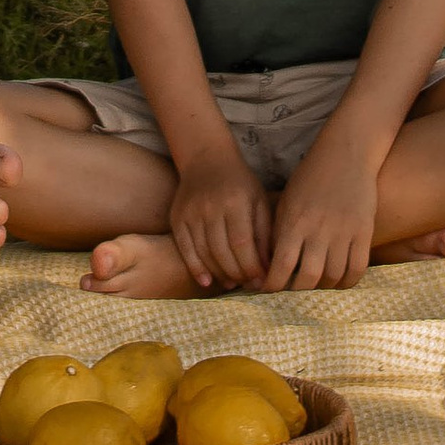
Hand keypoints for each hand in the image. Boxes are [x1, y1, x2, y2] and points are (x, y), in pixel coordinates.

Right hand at [168, 147, 272, 290]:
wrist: (206, 159)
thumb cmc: (239, 184)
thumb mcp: (259, 201)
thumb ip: (263, 235)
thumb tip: (267, 270)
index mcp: (235, 201)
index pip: (242, 243)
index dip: (251, 267)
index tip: (261, 282)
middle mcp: (210, 207)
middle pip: (222, 252)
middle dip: (237, 274)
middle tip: (248, 285)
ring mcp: (191, 212)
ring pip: (204, 253)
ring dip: (219, 274)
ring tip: (232, 283)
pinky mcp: (177, 218)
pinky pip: (185, 248)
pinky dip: (195, 268)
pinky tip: (206, 281)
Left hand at [265, 135, 379, 289]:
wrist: (346, 154)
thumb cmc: (310, 177)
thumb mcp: (287, 201)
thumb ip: (280, 232)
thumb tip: (270, 265)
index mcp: (294, 220)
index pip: (281, 264)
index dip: (274, 284)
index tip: (269, 291)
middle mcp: (318, 229)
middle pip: (308, 277)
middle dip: (298, 292)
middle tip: (294, 294)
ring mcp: (343, 231)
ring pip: (333, 276)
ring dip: (323, 288)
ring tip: (317, 287)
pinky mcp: (363, 232)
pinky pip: (357, 268)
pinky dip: (348, 282)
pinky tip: (340, 283)